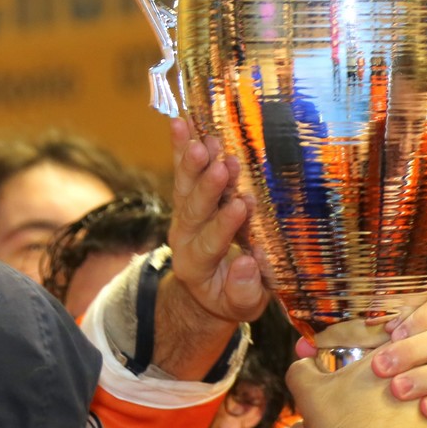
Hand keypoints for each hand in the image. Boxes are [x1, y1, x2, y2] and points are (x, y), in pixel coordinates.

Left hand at [166, 117, 266, 322]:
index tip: (243, 206)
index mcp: (196, 265)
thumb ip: (244, 289)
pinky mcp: (186, 197)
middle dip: (209, 188)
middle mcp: (184, 236)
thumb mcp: (242, 306)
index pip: (210, 243)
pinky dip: (180, 145)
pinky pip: (181, 169)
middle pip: (193, 210)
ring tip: (203, 141)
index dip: (225, 225)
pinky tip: (180, 122)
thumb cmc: (234, 296)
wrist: (210, 288)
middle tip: (224, 167)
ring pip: (184, 186)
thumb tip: (246, 262)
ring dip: (193, 162)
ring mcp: (183, 214)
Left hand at [373, 293, 426, 427]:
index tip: (388, 331)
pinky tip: (425, 409)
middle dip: (410, 350)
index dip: (418, 315)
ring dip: (425, 378)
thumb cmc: (409, 380)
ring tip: (397, 390)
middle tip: (380, 366)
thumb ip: (386, 338)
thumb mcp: (401, 355)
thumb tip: (356, 325)